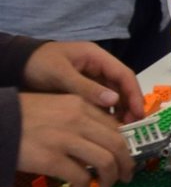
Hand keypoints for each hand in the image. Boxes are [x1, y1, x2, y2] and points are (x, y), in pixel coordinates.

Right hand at [17, 91, 133, 186]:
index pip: (116, 126)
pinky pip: (80, 177)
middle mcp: (78, 120)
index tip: (125, 156)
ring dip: (111, 178)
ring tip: (105, 186)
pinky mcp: (51, 159)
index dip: (126, 144)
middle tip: (125, 175)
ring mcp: (65, 139)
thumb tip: (100, 139)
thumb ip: (80, 117)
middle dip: (126, 164)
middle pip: (118, 144)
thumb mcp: (57, 106)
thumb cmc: (22, 115)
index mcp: (81, 105)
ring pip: (105, 161)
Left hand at [23, 40, 142, 120]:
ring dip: (118, 110)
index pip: (124, 74)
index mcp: (97, 57)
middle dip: (128, 105)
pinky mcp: (84, 87)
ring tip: (117, 129)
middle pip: (122, 86)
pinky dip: (104, 112)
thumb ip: (86, 87)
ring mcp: (92, 77)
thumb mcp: (60, 75)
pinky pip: (100, 100)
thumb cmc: (38, 64)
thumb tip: (114, 101)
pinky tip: (103, 125)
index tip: (138, 113)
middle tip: (129, 126)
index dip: (134, 94)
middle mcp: (99, 66)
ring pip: (113, 94)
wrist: (16, 63)